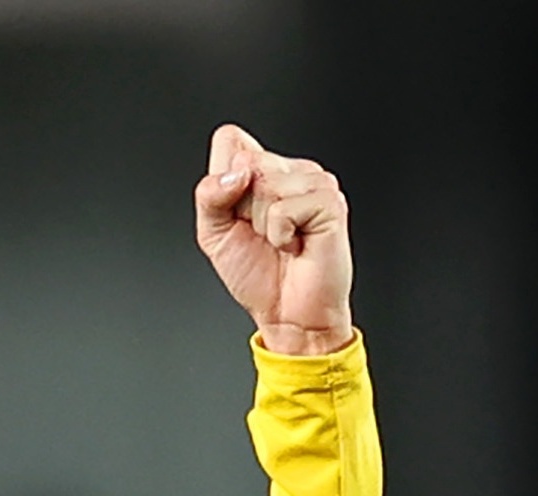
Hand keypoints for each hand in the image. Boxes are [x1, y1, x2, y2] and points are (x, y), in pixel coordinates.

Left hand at [194, 125, 353, 355]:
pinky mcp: (329, 201)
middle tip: (261, 235)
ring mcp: (314, 181)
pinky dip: (280, 235)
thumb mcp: (213, 234)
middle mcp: (290, 169)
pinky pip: (283, 208)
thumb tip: (235, 173)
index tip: (236, 215)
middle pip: (244, 161)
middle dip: (240, 209)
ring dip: (262, 225)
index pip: (229, 140)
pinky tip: (295, 245)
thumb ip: (209, 196)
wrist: (288, 313)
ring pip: (264, 184)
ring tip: (281, 241)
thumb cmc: (258, 275)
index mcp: (263, 171)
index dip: (221, 179)